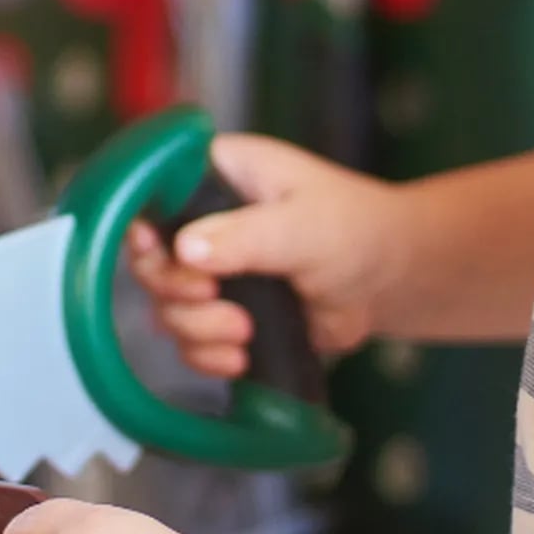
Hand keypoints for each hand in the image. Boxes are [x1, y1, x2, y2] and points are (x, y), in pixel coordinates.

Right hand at [129, 133, 407, 376]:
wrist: (391, 280)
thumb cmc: (356, 231)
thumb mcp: (303, 227)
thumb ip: (246, 237)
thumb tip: (186, 248)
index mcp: (220, 174)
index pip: (153, 190)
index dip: (142, 223)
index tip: (153, 250)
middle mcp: (207, 217)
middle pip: (151, 257)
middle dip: (174, 288)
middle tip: (211, 298)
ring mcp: (215, 266)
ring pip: (168, 304)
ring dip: (196, 327)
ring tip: (243, 332)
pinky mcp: (227, 309)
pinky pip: (191, 338)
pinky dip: (206, 353)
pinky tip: (239, 359)